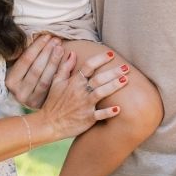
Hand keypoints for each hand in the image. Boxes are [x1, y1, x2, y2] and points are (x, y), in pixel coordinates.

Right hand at [6, 34, 62, 108]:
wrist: (23, 100)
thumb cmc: (20, 78)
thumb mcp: (17, 67)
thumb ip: (26, 57)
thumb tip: (41, 39)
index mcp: (10, 81)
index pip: (26, 60)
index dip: (37, 47)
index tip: (46, 36)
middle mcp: (19, 92)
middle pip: (36, 69)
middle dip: (47, 53)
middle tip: (56, 40)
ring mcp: (30, 100)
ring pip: (45, 79)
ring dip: (55, 62)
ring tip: (61, 49)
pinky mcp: (41, 104)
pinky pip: (52, 87)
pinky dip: (60, 74)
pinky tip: (66, 63)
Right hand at [6, 38, 128, 110]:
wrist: (49, 123)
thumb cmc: (53, 102)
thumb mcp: (56, 82)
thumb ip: (65, 67)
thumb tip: (72, 52)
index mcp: (74, 82)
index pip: (88, 66)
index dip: (100, 58)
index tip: (111, 54)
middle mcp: (80, 92)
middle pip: (99, 78)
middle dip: (113, 72)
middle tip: (127, 67)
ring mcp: (84, 105)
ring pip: (101, 93)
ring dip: (114, 86)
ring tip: (126, 80)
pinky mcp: (87, 118)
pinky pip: (100, 115)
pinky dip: (109, 112)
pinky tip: (119, 109)